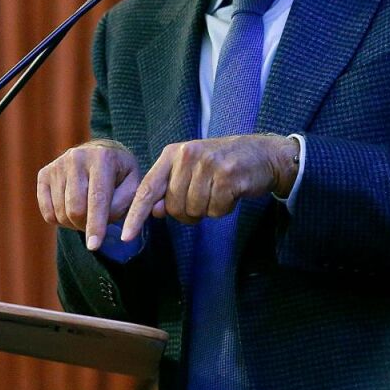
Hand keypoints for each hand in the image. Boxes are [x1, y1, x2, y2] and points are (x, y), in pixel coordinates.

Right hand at [37, 140, 142, 250]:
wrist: (100, 152)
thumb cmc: (120, 175)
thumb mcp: (133, 185)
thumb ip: (124, 204)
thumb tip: (104, 223)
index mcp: (102, 158)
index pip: (97, 199)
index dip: (95, 225)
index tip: (94, 246)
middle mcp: (76, 157)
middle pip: (75, 209)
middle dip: (86, 225)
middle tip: (96, 225)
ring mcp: (57, 165)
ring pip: (61, 213)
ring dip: (74, 223)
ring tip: (87, 213)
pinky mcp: (44, 174)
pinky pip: (47, 212)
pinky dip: (60, 220)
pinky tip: (71, 210)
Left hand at [120, 134, 297, 240]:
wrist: (264, 155)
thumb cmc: (222, 166)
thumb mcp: (191, 170)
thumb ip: (170, 188)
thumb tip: (155, 211)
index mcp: (173, 153)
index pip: (148, 188)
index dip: (136, 214)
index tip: (125, 235)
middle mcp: (187, 155)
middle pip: (173, 207)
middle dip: (188, 212)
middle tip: (205, 198)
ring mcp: (208, 164)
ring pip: (195, 210)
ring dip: (208, 210)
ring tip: (219, 191)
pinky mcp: (228, 176)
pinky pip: (216, 210)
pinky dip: (224, 209)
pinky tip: (232, 193)